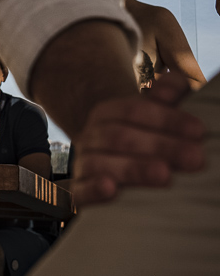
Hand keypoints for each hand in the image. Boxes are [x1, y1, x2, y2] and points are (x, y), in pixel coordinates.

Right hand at [71, 73, 204, 205]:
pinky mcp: (77, 191)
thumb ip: (168, 93)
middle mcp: (91, 136)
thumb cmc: (140, 138)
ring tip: (165, 175)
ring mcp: (83, 162)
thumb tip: (178, 83)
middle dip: (160, 146)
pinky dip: (92, 189)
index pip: (134, 110)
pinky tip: (110, 189)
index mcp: (107, 113)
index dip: (166, 119)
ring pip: (100, 162)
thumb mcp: (151, 113)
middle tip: (195, 158)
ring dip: (134, 168)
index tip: (198, 131)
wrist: (104, 162)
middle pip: (120, 137)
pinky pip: (78, 189)